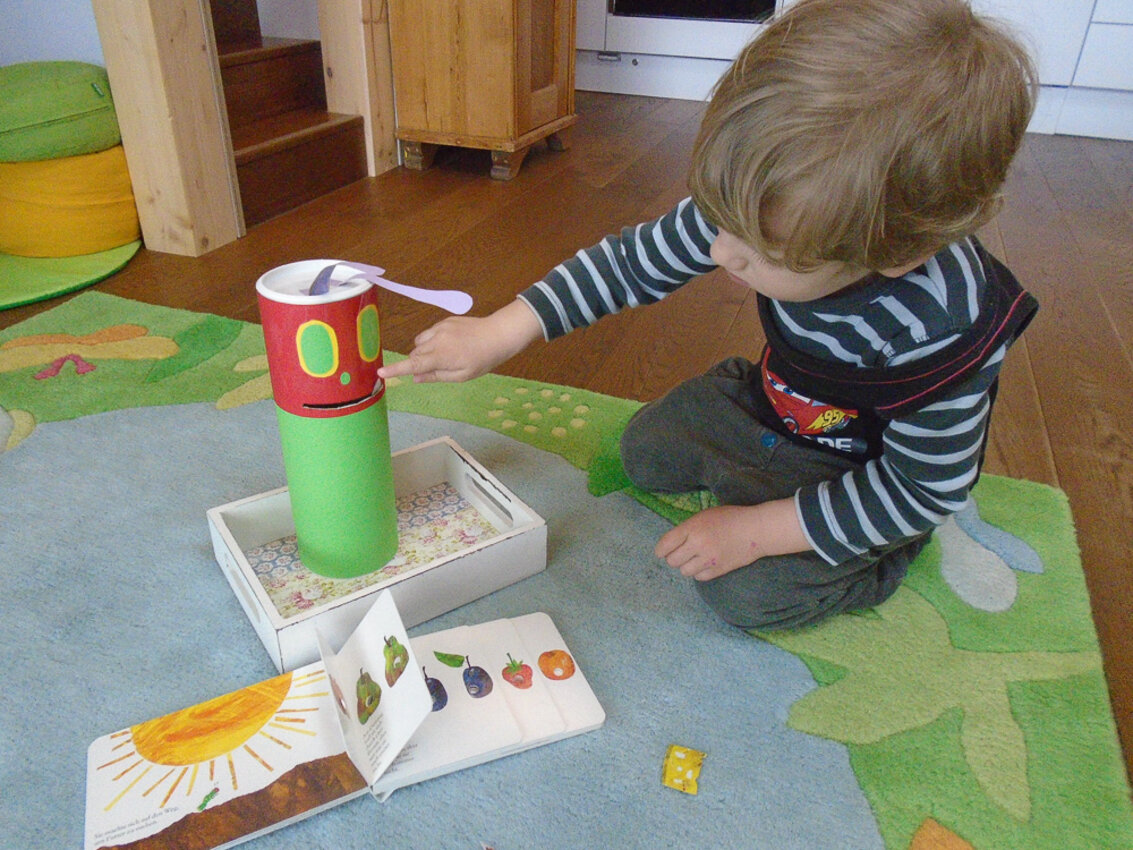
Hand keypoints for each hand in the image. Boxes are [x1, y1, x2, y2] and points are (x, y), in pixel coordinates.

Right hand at [378, 299, 541, 383]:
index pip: (413, 365)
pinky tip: (450, 344)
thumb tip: (416, 378)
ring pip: (420, 342)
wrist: (498, 334)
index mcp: (441, 356)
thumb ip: (436, 376)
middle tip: (436, 369)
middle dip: (418, 363)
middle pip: (415, 354)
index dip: (396, 370)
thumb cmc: (483, 359)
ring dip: (424, 351)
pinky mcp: (444, 321)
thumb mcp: (461, 376)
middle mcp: (437, 340)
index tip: (381, 373)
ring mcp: (440, 328)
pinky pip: (430, 333)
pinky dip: (433, 341)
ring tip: (445, 356)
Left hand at [654, 498, 810, 580]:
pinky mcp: (719, 570)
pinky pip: (699, 577)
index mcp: (692, 527)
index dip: (661, 550)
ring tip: (695, 559)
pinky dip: (699, 572)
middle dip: (674, 558)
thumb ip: (688, 528)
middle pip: (672, 561)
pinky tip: (705, 564)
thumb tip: (673, 542)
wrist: (756, 529)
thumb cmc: (731, 518)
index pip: (665, 544)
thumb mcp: (705, 516)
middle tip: (681, 554)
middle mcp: (698, 544)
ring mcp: (708, 559)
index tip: (662, 552)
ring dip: (687, 566)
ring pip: (684, 571)